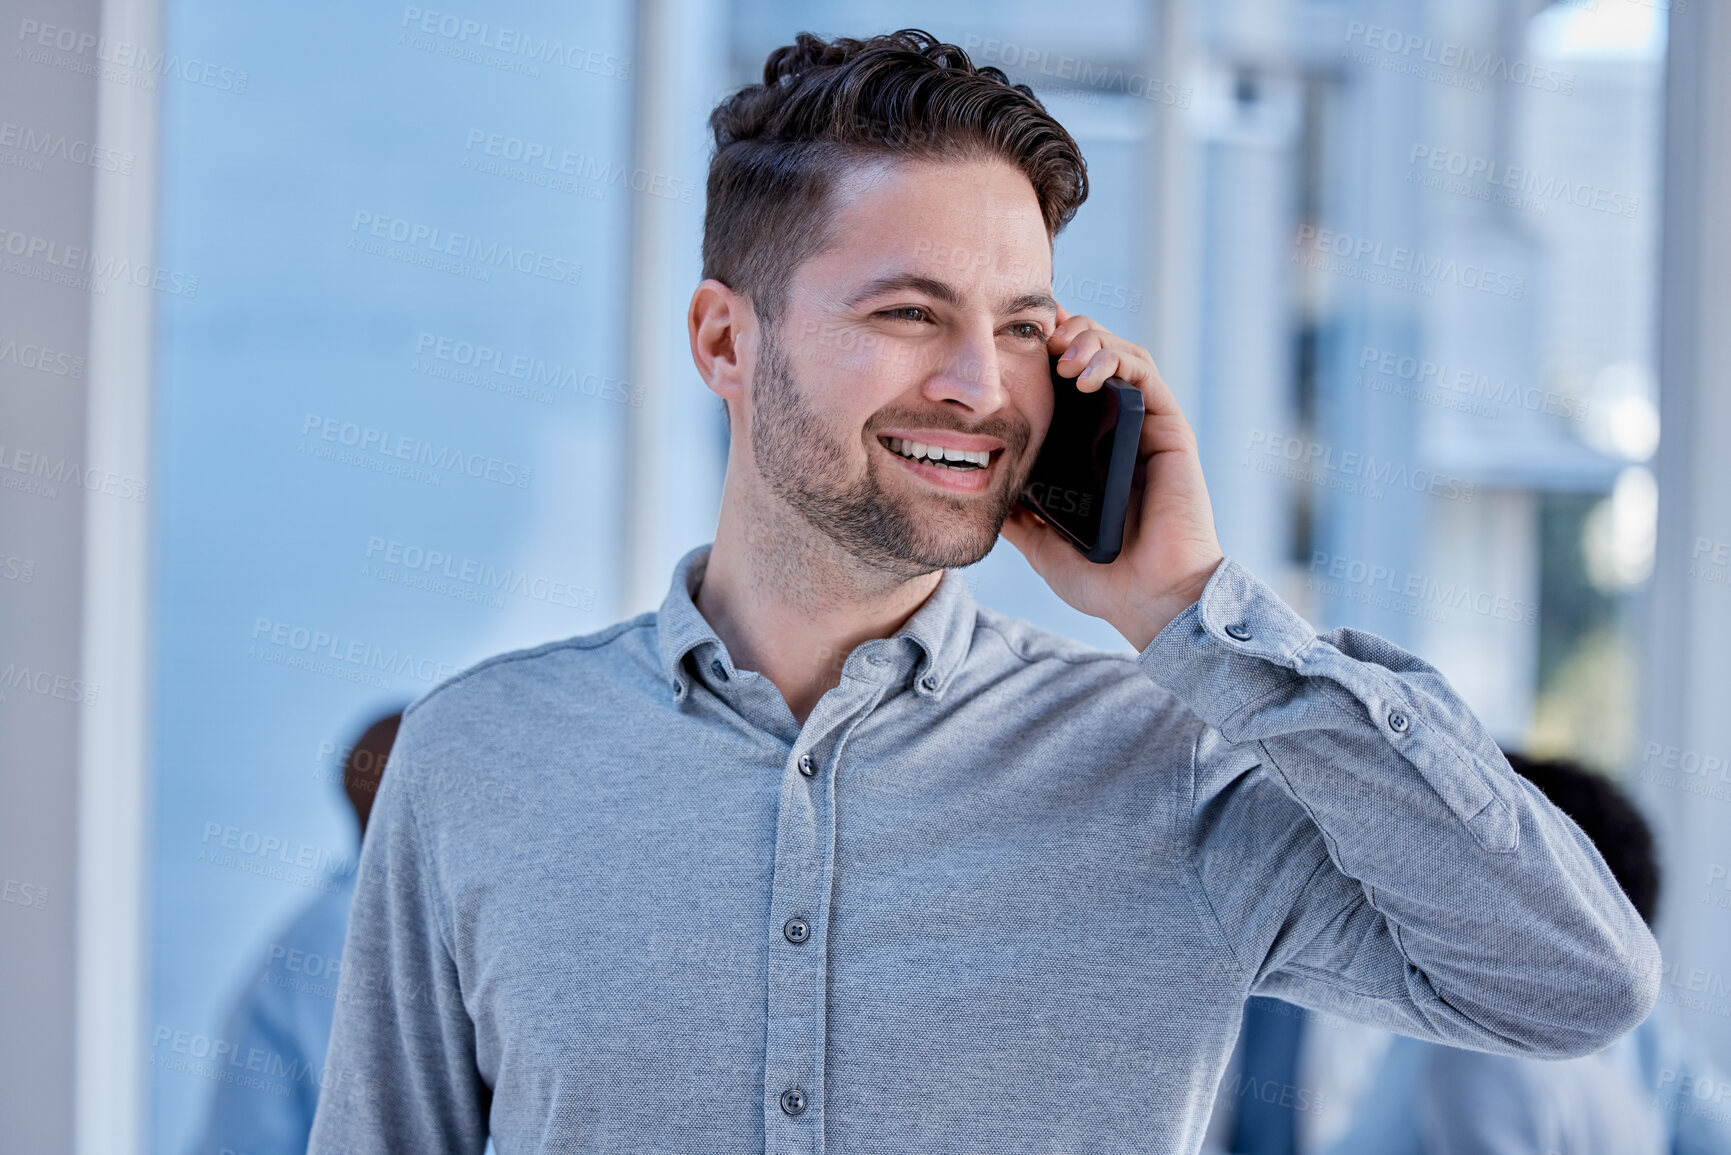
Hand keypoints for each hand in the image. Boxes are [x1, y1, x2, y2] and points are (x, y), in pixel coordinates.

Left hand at [1000, 307, 1224, 650]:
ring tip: (1059, 352)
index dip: (1046, 351)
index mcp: (1090, 449)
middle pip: (1096, 354)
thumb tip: (973, 492)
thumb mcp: (1040, 541)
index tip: (1014, 337)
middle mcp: (1120, 431)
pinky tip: (1082, 374)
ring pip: (1122, 354)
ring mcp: (1146, 428)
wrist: (1148, 602)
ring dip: (1089, 339)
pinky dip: (1115, 360)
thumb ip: (1014, 516)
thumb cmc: (1103, 579)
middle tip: (1037, 336)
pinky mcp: (1169, 430)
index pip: (1069, 382)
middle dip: (1066, 333)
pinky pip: (1145, 376)